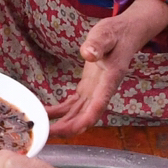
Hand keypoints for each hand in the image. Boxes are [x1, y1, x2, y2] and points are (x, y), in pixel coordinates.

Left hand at [48, 0, 167, 134]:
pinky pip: (73, 105)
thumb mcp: (106, 34)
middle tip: (45, 134)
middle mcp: (102, 90)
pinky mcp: (87, 88)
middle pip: (85, 116)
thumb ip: (97, 44)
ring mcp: (94, 91)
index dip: (84, 121)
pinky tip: (45, 114)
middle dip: (67, 128)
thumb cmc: (117, 33)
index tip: (68, 131)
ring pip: (78, 114)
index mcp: (109, 80)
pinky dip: (60, 112)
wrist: (126, 33)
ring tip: (41, 128)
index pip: (98, 106)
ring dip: (62, 124)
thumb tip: (88, 54)